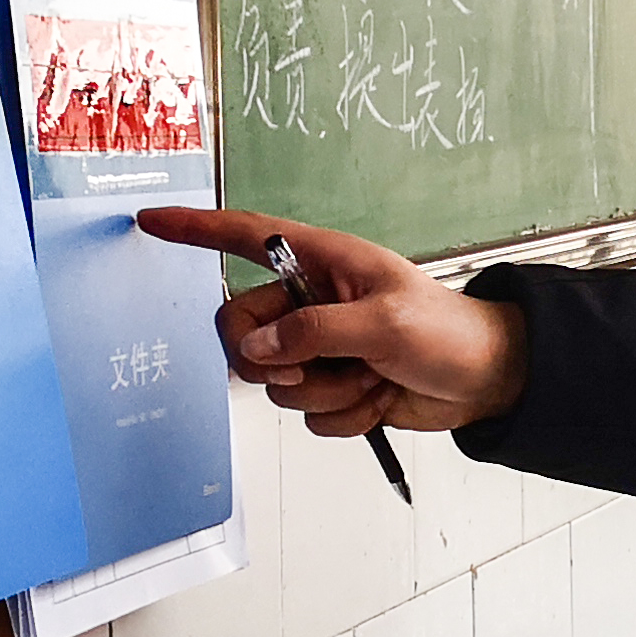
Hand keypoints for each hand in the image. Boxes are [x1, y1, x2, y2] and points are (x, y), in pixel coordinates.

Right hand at [137, 206, 529, 438]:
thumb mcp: (385, 324)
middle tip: (318, 363)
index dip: (196, 229)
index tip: (150, 221)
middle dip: (274, 358)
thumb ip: (316, 332)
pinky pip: (304, 413)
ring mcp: (319, 347)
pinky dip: (342, 415)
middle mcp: (312, 303)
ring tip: (370, 377)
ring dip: (324, 391)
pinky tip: (377, 397)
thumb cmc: (448, 332)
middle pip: (241, 329)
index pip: (246, 238)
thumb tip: (260, 347)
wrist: (486, 380)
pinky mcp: (331, 386)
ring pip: (273, 381)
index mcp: (323, 263)